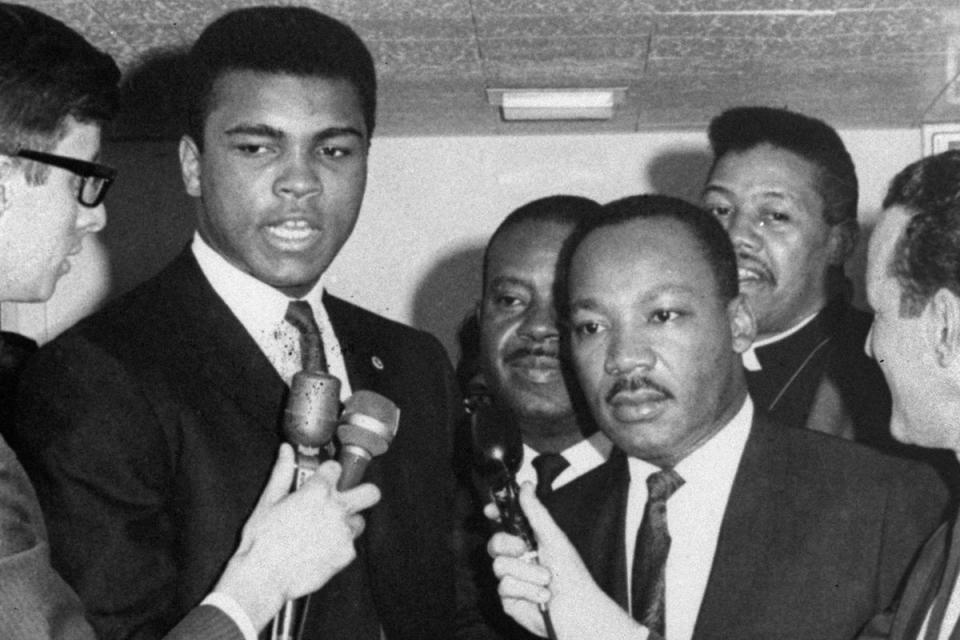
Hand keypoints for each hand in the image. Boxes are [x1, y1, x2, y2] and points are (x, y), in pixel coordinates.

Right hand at [213, 444, 380, 630]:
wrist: (264, 577)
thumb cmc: (262, 539)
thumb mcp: (268, 501)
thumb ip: (282, 472)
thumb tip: (286, 450)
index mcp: (318, 491)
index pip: (336, 468)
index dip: (328, 473)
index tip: (322, 479)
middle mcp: (337, 509)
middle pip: (371, 493)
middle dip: (362, 493)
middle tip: (347, 499)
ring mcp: (344, 532)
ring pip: (360, 521)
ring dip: (347, 523)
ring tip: (325, 531)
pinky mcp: (346, 554)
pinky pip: (350, 546)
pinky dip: (338, 547)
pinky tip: (320, 551)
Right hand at [488, 482, 647, 638]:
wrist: (576, 609)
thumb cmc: (571, 574)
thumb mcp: (553, 537)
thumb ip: (536, 512)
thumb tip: (526, 486)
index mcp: (527, 541)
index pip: (504, 524)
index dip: (494, 515)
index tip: (490, 510)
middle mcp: (517, 559)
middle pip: (494, 543)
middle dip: (509, 546)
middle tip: (526, 550)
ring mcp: (511, 579)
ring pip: (499, 566)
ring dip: (528, 573)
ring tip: (546, 580)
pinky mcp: (508, 599)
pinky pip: (505, 587)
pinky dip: (528, 590)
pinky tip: (542, 596)